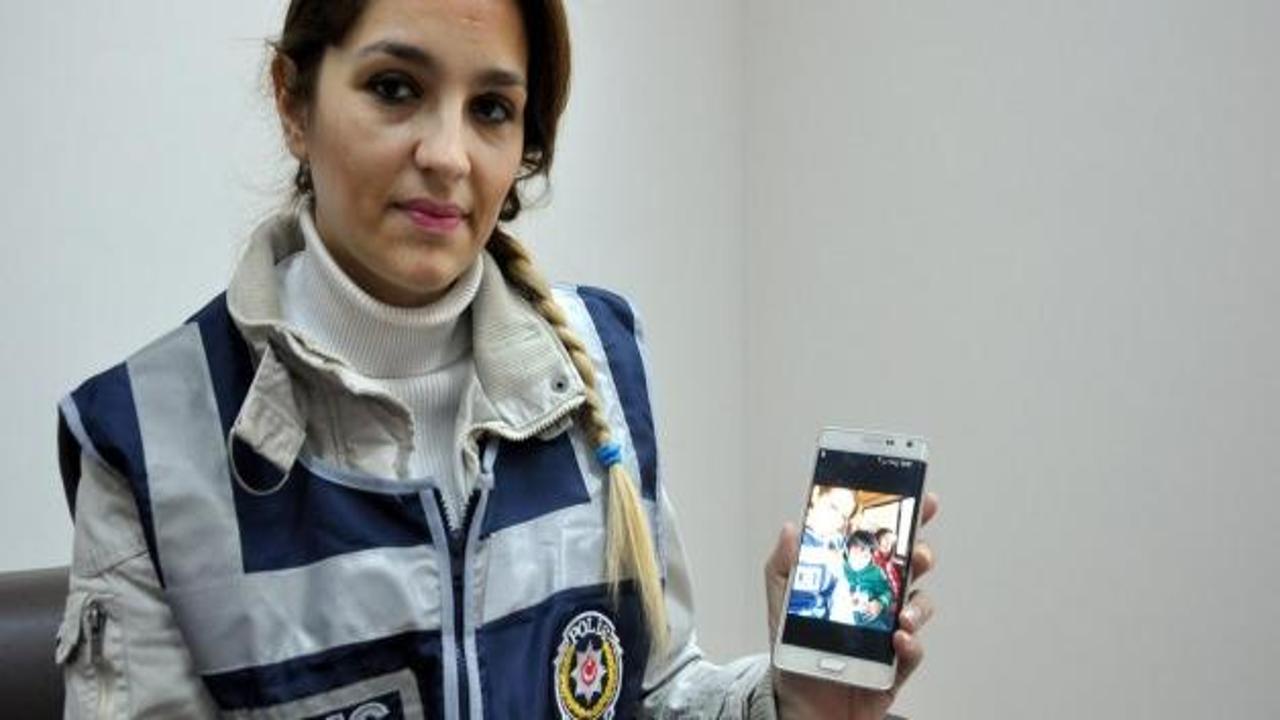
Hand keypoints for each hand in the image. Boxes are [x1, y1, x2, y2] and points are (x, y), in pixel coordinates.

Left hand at [766, 493, 938, 719]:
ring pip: (919, 608)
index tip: (922, 502)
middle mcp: (879, 602)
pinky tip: (900, 639)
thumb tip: (792, 528)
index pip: (885, 544)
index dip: (906, 521)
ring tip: (903, 612)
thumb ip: (784, 565)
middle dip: (921, 555)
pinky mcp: (895, 667)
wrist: (800, 702)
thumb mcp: (782, 602)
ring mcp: (891, 633)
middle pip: (911, 570)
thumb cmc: (796, 650)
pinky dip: (911, 644)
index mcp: (857, 579)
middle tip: (917, 553)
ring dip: (918, 605)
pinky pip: (913, 652)